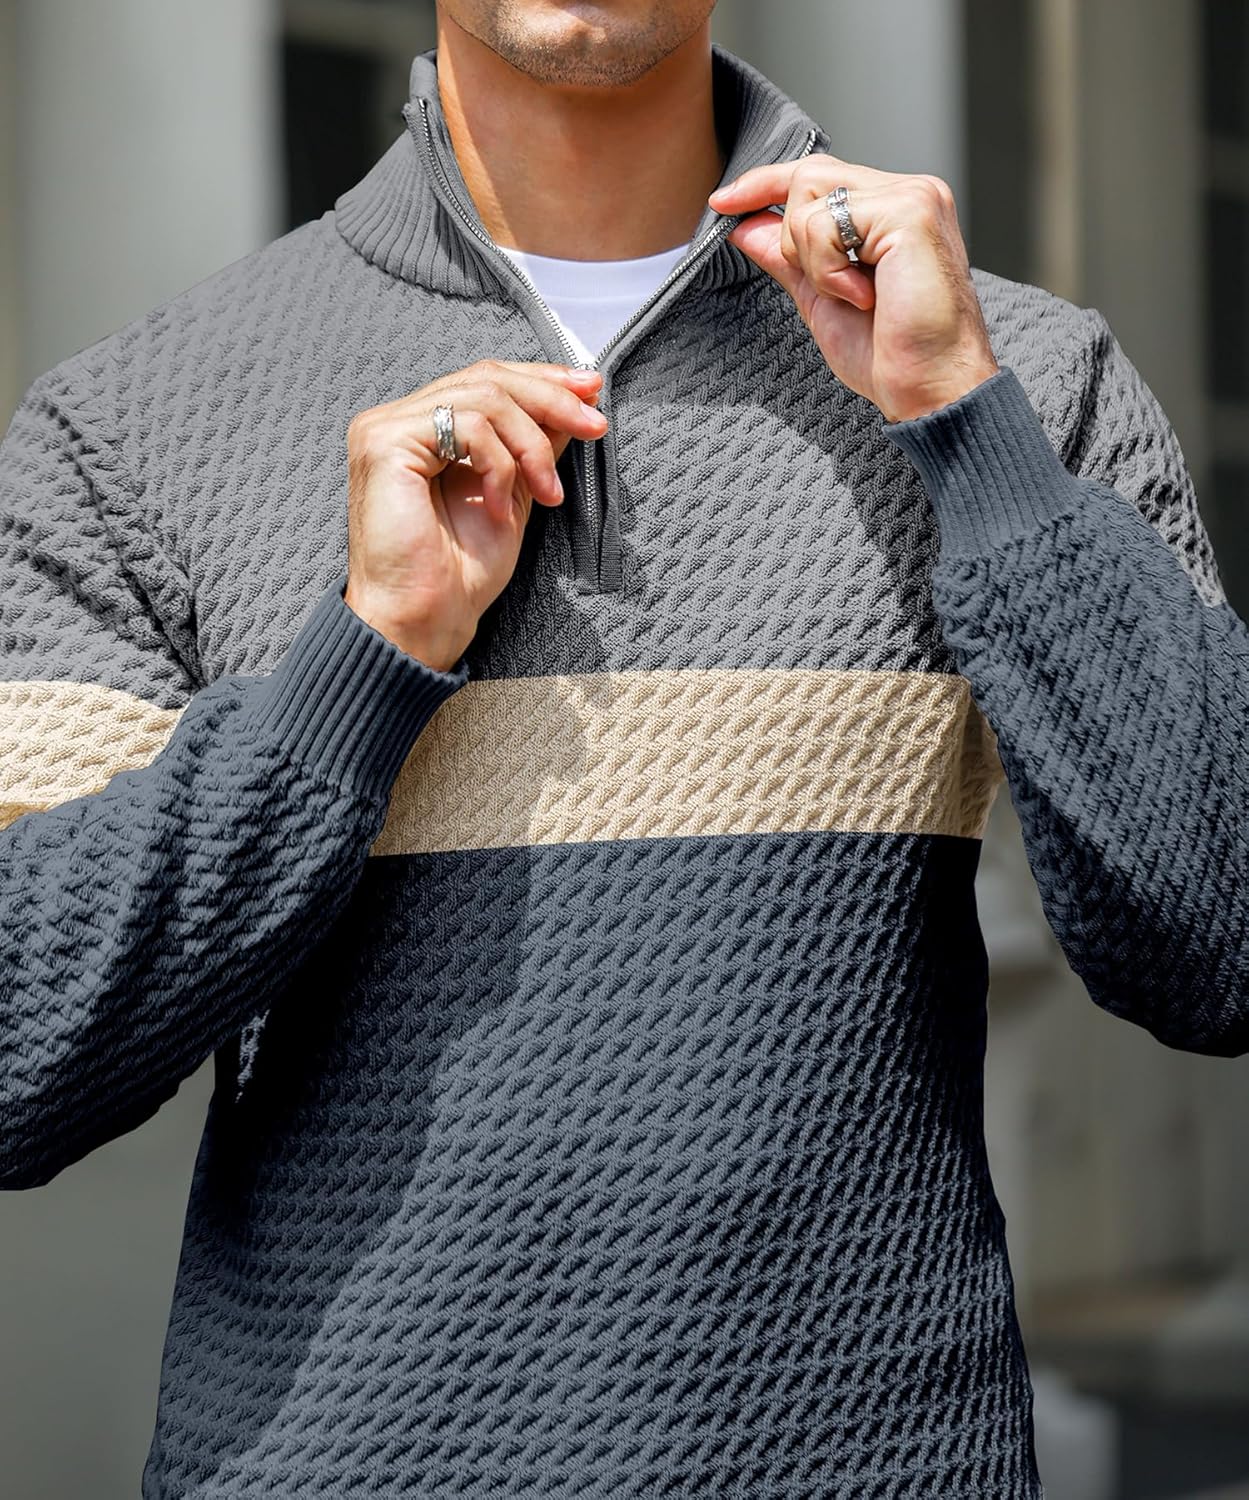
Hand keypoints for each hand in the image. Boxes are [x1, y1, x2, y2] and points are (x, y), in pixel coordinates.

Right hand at [342, 358, 607, 670]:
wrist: (426, 619)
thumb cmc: (460, 573)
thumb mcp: (514, 493)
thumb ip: (533, 445)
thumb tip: (576, 401)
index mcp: (423, 428)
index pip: (487, 380)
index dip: (543, 379)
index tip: (592, 391)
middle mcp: (399, 420)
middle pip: (488, 379)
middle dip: (552, 400)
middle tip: (595, 425)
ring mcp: (386, 428)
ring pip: (485, 399)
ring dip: (533, 446)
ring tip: (549, 492)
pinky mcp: (385, 442)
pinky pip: (468, 426)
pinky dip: (500, 465)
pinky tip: (502, 508)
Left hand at [707, 155, 1000, 424]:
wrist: (930, 388)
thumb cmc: (892, 356)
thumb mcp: (822, 300)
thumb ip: (788, 259)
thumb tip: (745, 227)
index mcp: (892, 210)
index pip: (818, 175)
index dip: (765, 184)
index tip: (722, 203)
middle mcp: (908, 193)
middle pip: (809, 176)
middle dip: (796, 240)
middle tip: (829, 290)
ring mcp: (912, 197)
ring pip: (810, 200)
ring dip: (814, 262)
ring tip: (857, 297)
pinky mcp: (909, 211)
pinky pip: (827, 223)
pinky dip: (829, 270)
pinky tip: (865, 296)